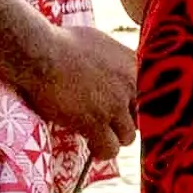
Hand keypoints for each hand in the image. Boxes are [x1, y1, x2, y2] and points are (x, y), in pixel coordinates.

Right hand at [33, 23, 138, 159]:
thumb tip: (115, 66)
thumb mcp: (100, 42)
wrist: (40, 52)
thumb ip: (116, 59)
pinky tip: (91, 144)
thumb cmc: (62, 43)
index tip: (124, 108)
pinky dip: (101, 150)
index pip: (151, 95)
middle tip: (108, 121)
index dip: (136, 104)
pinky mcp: (97, 121)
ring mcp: (116, 105)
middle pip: (142, 118)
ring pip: (128, 136)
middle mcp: (132, 85)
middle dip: (125, 121)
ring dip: (113, 137)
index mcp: (135, 64)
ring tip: (97, 133)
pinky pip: (110, 149)